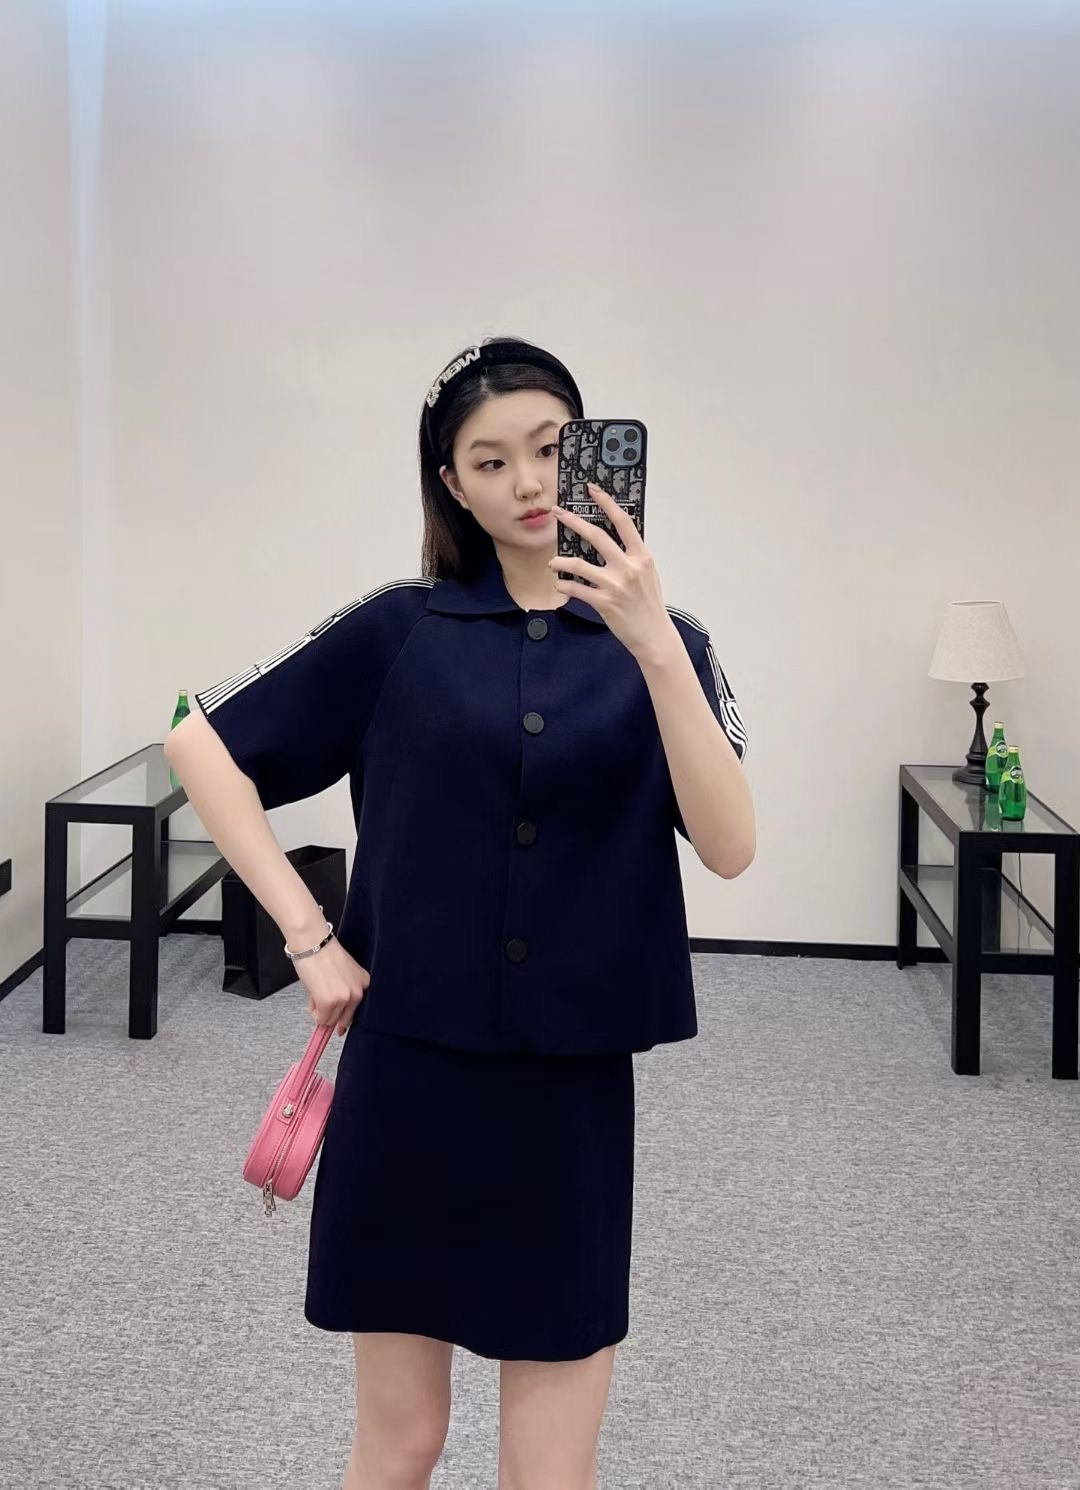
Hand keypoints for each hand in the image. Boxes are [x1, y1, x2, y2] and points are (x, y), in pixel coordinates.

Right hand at [295, 937, 370, 1035]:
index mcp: (364, 984)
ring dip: (320, 1011)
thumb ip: (345, 991)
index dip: (343, 1018)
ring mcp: (344, 998)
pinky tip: (312, 994)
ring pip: (329, 1020)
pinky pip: (319, 1018)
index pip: (355, 1011)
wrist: (313, 943)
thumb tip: (336, 1016)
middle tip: (320, 1006)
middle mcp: (358, 993)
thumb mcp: (344, 973)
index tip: (339, 1029)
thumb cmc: (324, 953)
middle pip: (343, 1020)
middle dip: (330, 1016)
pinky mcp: (329, 1002)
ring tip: (316, 991)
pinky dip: (313, 1010)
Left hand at [549, 483, 676, 661]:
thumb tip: (613, 539)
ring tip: (552, 562)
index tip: (592, 490)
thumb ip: (632, 556)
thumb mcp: (648, 574)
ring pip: (579, 564)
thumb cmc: (649, 604)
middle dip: (573, 521)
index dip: (606, 503)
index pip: (623, 522)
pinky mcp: (604, 602)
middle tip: (558, 513)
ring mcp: (615, 585)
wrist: (654, 635)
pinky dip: (564, 585)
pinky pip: (576, 589)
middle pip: (596, 536)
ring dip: (560, 561)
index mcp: (641, 556)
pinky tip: (560, 584)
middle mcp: (628, 567)